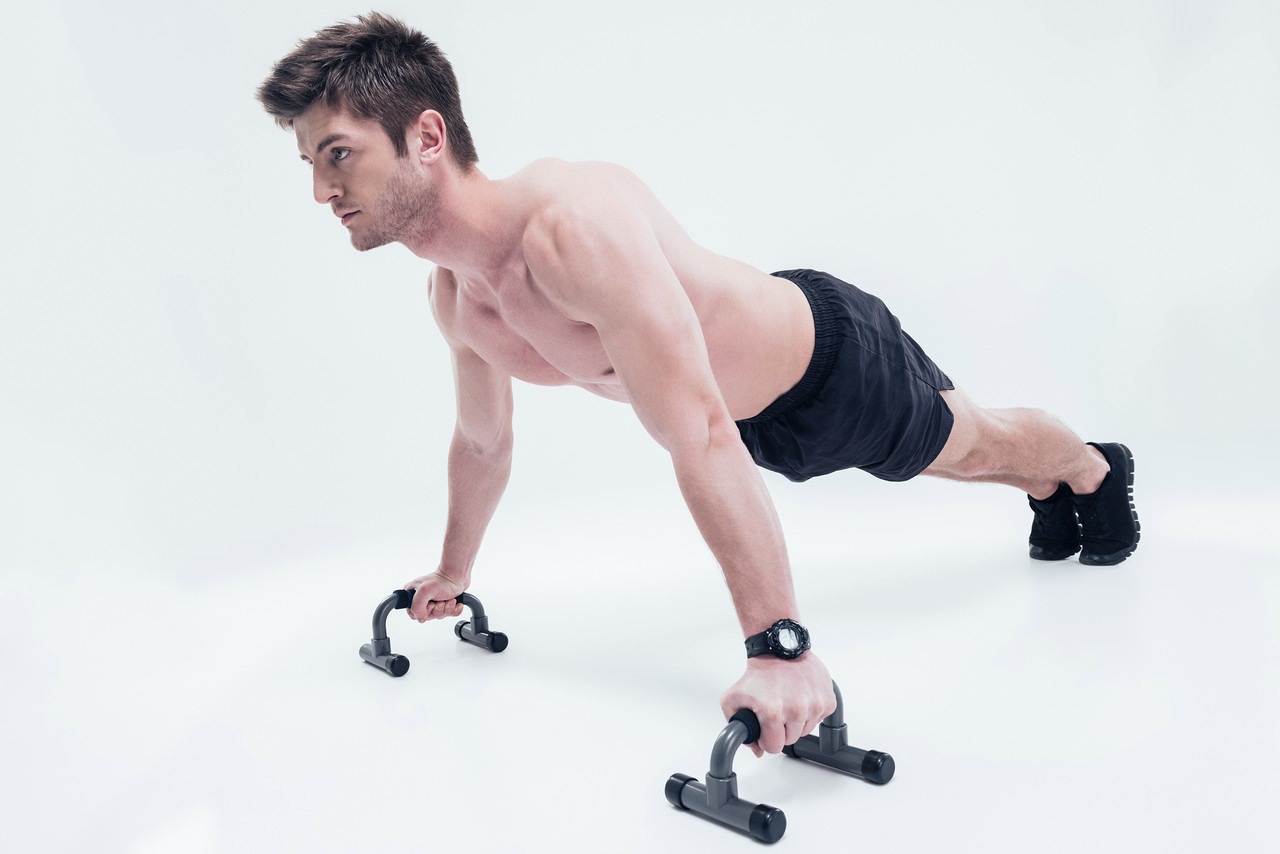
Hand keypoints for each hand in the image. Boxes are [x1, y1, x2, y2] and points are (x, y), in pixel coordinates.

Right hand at [402, 569, 466, 621]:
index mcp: (413, 596)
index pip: (413, 613)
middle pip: (427, 616)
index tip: (431, 604)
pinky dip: (454, 610)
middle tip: (441, 601)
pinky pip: (449, 614)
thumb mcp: (424, 591)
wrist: (456, 576)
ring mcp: (434, 603)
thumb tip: (420, 617)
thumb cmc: (441, 580)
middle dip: (437, 610)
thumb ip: (417, 606)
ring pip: (438, 616)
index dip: (423, 612)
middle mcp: (422, 600)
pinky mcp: (444, 606)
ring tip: (450, 600)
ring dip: (446, 608)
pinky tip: (454, 602)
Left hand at [720, 651, 835, 757]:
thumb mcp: (732, 699)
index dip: (767, 739)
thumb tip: (758, 750)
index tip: (766, 727)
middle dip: (781, 730)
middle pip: (790, 740)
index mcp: (772, 712)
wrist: (779, 650)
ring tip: (788, 701)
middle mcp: (796, 710)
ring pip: (806, 731)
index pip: (773, 747)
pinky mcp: (828, 700)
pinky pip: (819, 719)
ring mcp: (814, 705)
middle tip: (776, 710)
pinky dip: (811, 712)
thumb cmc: (759, 674)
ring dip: (796, 721)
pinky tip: (800, 696)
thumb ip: (738, 728)